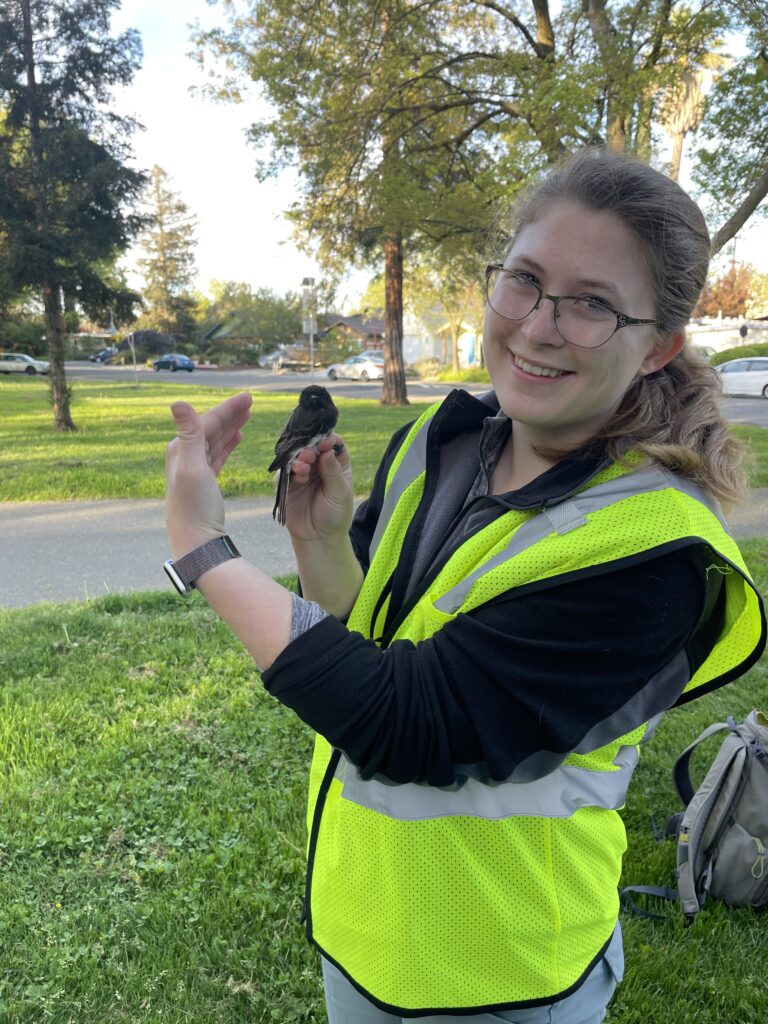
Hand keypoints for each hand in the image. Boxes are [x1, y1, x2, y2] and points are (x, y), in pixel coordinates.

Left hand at [165, 392, 252, 558]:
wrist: (197, 541)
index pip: (206, 421)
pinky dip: (227, 444)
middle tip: (250, 402)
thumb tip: (177, 402)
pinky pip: (216, 455)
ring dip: (230, 426)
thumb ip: (188, 433)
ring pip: (215, 440)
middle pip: (210, 428)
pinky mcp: (203, 482)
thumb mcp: (192, 467)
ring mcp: (194, 469)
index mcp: (180, 449)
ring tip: (246, 415)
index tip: (248, 397)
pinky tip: (236, 438)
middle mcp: (184, 456)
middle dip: (230, 413)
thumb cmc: (195, 506)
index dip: (227, 408)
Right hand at [281, 432, 353, 542]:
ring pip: (297, 456)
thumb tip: (327, 451)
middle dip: (310, 447)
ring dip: (299, 458)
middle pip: (312, 446)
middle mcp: (318, 464)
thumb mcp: (340, 493)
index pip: (333, 443)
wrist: (319, 537)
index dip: (328, 439)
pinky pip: (285, 471)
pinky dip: (291, 470)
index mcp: (336, 463)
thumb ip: (333, 472)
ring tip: (304, 466)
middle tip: (310, 454)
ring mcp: (302, 472)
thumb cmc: (335, 514)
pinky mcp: (287, 483)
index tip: (325, 442)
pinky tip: (299, 476)